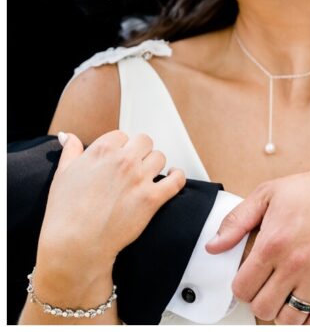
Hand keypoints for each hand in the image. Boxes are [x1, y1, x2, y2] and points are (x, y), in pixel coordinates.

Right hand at [39, 131, 184, 266]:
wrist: (77, 242)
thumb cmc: (66, 212)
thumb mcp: (62, 174)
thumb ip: (70, 151)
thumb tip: (68, 137)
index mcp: (101, 151)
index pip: (121, 136)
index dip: (121, 146)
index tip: (119, 157)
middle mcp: (123, 161)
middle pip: (144, 142)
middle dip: (140, 151)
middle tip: (134, 164)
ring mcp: (140, 178)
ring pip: (160, 157)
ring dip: (155, 164)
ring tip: (148, 174)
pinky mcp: (153, 198)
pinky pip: (177, 179)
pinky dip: (178, 176)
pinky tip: (173, 176)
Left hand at [204, 157, 309, 324]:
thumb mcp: (269, 193)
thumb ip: (237, 221)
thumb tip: (214, 246)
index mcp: (273, 242)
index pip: (242, 288)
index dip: (243, 289)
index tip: (252, 283)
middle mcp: (296, 262)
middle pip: (264, 308)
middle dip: (262, 302)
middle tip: (271, 292)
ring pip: (291, 318)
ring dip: (286, 313)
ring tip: (290, 299)